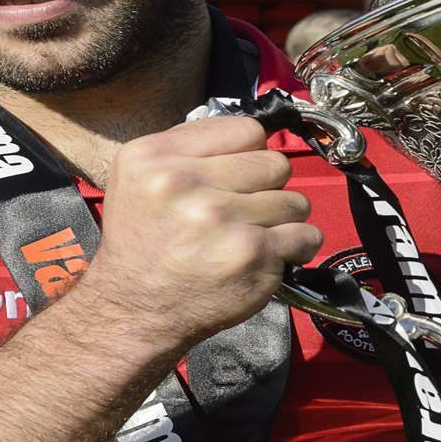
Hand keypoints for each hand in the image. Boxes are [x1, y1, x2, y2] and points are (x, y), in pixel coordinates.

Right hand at [76, 116, 320, 347]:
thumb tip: (253, 136)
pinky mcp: (251, 254)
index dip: (249, 155)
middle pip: (274, 163)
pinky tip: (269, 256)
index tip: (237, 178)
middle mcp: (184, 182)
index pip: (246, 130)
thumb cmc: (144, 245)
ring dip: (281, 221)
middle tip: (243, 212)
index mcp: (154, 155)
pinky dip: (297, 248)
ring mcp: (221, 218)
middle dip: (267, 188)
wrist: (134, 311)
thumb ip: (190, 148)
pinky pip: (306, 235)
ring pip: (294, 201)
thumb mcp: (140, 179)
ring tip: (251, 237)